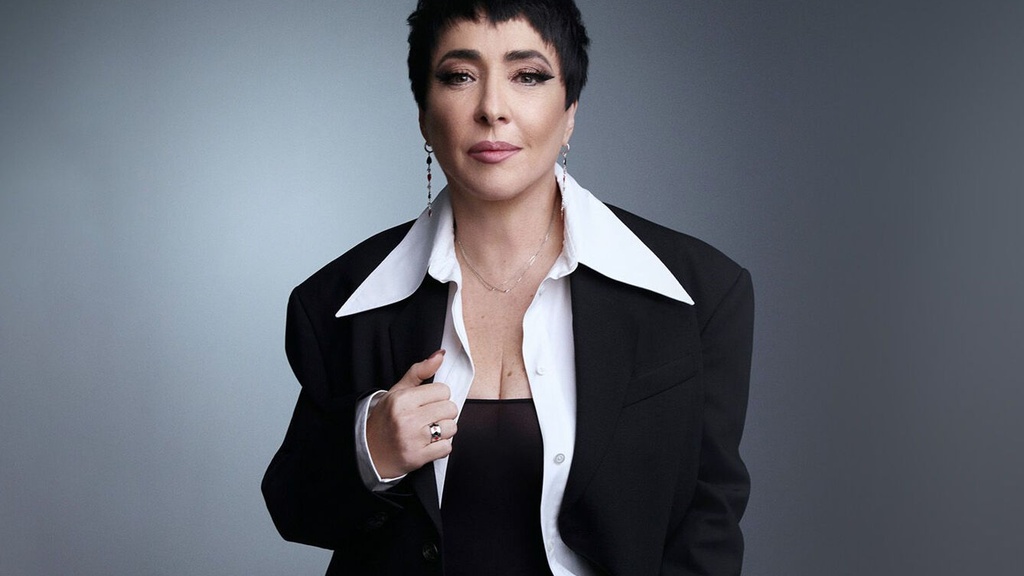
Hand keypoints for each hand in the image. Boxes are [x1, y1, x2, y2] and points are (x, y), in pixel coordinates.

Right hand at [366, 350, 457, 478]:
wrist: (368, 451)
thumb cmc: (385, 419)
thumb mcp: (397, 391)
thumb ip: (419, 371)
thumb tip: (440, 355)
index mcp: (402, 399)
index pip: (443, 390)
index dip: (438, 397)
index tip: (428, 403)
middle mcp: (407, 418)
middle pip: (450, 408)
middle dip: (443, 413)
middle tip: (429, 417)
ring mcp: (412, 439)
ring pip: (452, 428)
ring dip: (444, 431)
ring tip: (429, 431)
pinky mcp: (417, 457)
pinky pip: (447, 447)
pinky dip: (441, 447)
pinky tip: (428, 444)